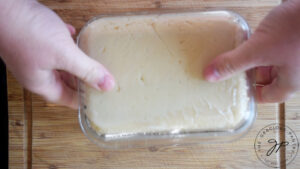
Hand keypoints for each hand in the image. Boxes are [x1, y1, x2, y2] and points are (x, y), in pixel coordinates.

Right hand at [0, 0, 114, 107]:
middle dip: (86, 80)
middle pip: (67, 83)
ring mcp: (35, 57)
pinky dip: (67, 45)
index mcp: (42, 84)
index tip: (104, 96)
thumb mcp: (63, 54)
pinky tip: (75, 36)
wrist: (2, 3)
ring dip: (78, 63)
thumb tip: (107, 85)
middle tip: (104, 78)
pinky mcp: (35, 41)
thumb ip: (86, 70)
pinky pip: (56, 48)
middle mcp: (37, 73)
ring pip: (62, 65)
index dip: (88, 100)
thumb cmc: (25, 30)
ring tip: (95, 61)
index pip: (69, 100)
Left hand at [203, 0, 299, 102]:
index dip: (248, 94)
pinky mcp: (290, 39)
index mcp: (290, 82)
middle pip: (265, 79)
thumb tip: (210, 76)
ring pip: (267, 63)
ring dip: (251, 59)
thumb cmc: (296, 29)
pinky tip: (246, 39)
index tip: (231, 89)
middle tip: (228, 70)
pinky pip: (270, 48)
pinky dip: (258, 46)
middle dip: (246, 74)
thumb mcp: (259, 50)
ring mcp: (293, 55)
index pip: (265, 96)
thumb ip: (234, 63)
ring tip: (233, 55)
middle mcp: (293, 71)